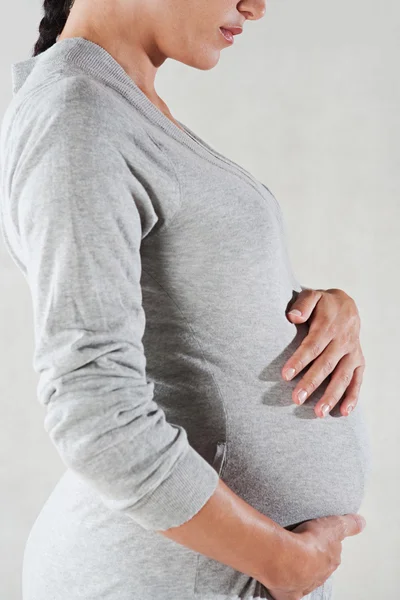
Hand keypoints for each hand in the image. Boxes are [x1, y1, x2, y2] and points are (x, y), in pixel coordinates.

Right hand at [263, 513, 365, 599]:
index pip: (331, 555)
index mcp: (331, 562)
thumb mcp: (334, 526)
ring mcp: (304, 585)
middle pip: (318, 567)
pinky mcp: (288, 593)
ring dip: (299, 569)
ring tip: (290, 556)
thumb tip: (361, 522)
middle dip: (313, 559)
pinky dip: (286, 584)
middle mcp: (319, 576)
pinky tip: (282, 576)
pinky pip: (288, 590)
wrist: (287, 560)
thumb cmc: (310, 544)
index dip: (325, 546)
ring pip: (304, 578)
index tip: (319, 540)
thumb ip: (348, 524)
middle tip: (303, 547)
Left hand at [282, 288, 364, 417]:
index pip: (312, 346)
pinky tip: (343, 413)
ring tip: (318, 413)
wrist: (346, 304)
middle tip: (296, 399)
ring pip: (343, 376)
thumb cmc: (322, 304)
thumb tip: (293, 317)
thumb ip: (302, 304)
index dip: (299, 361)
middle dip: (312, 383)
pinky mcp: (359, 361)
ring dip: (331, 395)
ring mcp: (352, 352)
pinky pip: (357, 380)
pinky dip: (352, 397)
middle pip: (326, 364)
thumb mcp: (312, 295)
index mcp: (328, 326)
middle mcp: (342, 341)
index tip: (285, 375)